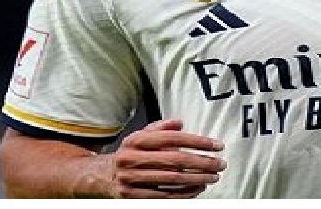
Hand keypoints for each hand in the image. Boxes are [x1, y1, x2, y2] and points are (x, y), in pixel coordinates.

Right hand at [104, 118, 226, 197]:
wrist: (101, 177)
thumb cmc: (129, 155)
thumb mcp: (140, 137)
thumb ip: (160, 129)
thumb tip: (180, 123)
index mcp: (136, 140)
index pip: (172, 138)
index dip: (197, 142)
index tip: (217, 145)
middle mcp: (131, 158)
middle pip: (175, 160)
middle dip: (202, 162)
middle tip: (220, 164)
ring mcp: (131, 179)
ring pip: (172, 180)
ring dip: (197, 179)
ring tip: (213, 177)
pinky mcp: (132, 197)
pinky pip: (164, 197)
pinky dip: (184, 194)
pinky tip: (197, 189)